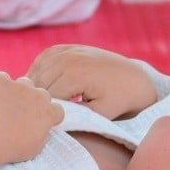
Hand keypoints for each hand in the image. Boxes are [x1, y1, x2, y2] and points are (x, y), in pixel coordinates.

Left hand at [0, 72, 63, 165]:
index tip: (40, 122)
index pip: (57, 109)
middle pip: (42, 94)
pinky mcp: (0, 81)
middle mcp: (37, 95)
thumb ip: (43, 134)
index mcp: (48, 112)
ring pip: (25, 83)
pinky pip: (3, 78)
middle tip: (22, 115)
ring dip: (20, 92)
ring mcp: (18, 86)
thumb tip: (40, 128)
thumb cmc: (9, 148)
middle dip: (35, 102)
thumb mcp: (35, 148)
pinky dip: (0, 86)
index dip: (49, 117)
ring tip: (8, 105)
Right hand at [26, 45, 157, 119]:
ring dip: (35, 85)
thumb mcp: (99, 113)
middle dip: (39, 99)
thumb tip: (51, 116)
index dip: (45, 111)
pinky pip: (43, 58)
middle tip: (42, 114)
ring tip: (41, 102)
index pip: (46, 97)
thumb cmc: (118, 100)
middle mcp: (69, 59)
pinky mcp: (67, 47)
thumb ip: (74, 116)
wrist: (134, 79)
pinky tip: (41, 83)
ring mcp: (68, 50)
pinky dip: (38, 70)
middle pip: (38, 83)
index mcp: (76, 75)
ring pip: (37, 70)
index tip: (50, 121)